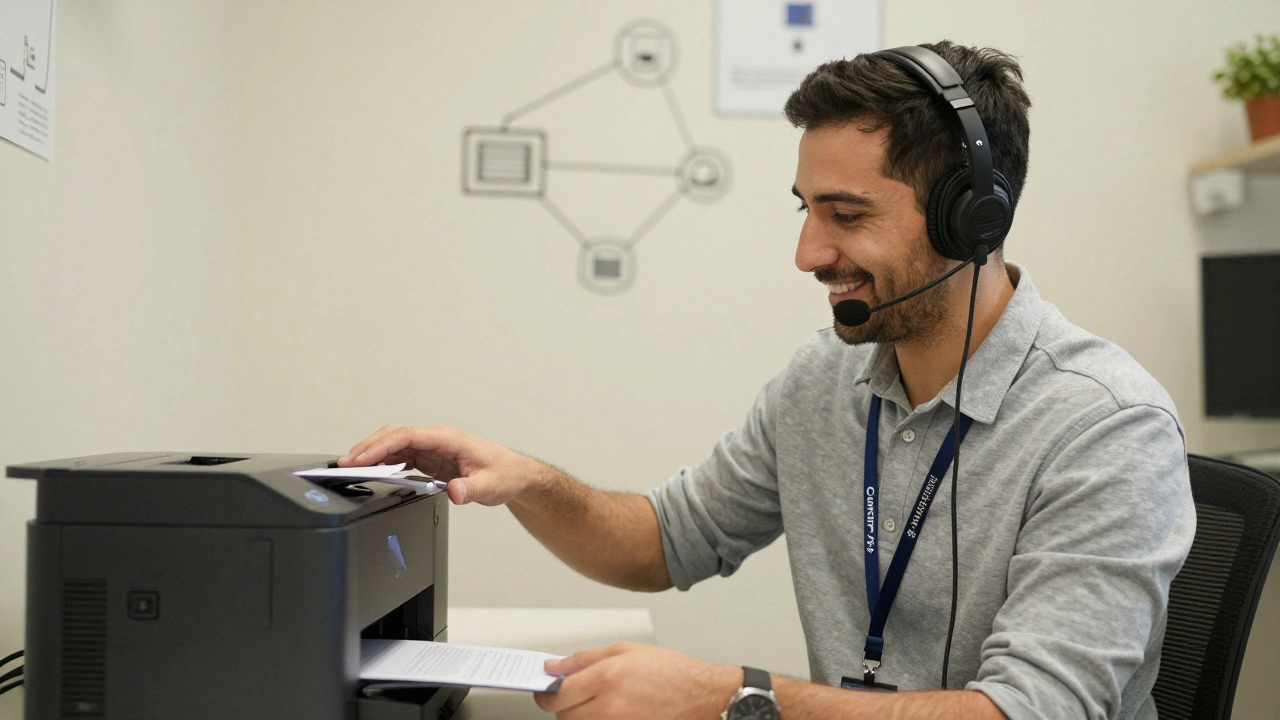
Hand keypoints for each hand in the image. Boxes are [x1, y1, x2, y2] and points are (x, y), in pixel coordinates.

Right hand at [339, 425, 543, 505]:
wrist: (515, 475)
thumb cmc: (505, 474)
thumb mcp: (490, 485)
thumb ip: (471, 490)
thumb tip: (454, 492)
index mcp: (447, 438)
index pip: (406, 436)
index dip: (380, 446)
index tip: (360, 457)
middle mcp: (437, 439)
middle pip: (394, 437)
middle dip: (368, 448)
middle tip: (344, 464)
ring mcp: (433, 448)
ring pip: (395, 445)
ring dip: (373, 455)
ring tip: (350, 468)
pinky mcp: (431, 459)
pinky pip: (402, 456)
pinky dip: (384, 463)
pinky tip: (371, 472)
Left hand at [535, 643, 737, 719]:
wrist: (702, 697)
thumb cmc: (671, 672)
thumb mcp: (626, 650)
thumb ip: (584, 659)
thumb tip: (555, 667)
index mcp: (608, 678)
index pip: (559, 693)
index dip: (547, 693)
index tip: (545, 690)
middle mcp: (610, 708)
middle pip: (565, 716)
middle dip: (563, 706)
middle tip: (574, 695)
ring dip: (579, 718)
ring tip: (597, 705)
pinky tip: (610, 714)